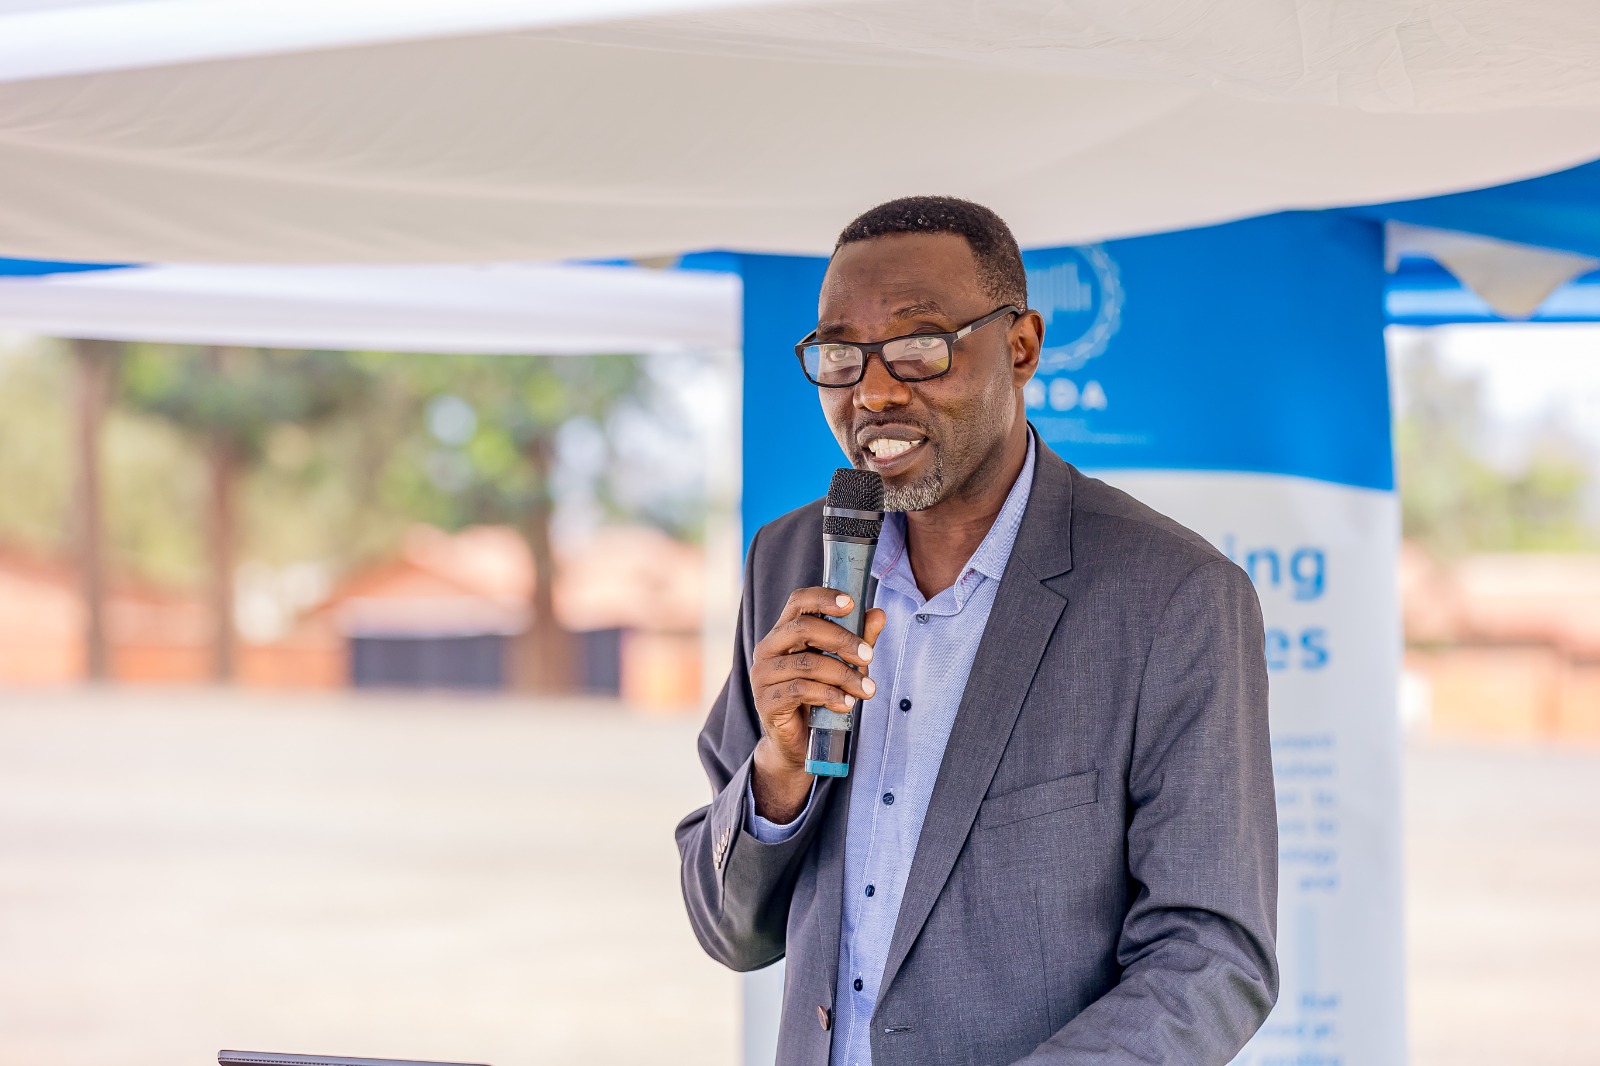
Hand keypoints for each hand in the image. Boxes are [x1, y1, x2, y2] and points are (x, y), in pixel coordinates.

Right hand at [749, 587, 886, 822]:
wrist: (798, 743)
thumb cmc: (819, 697)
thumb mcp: (843, 665)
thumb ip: (857, 639)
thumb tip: (878, 614)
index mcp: (784, 633)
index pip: (798, 601)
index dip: (823, 597)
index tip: (851, 603)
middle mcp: (768, 649)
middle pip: (803, 628)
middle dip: (842, 640)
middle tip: (868, 656)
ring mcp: (763, 675)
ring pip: (807, 663)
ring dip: (843, 675)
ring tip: (866, 689)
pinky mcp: (766, 701)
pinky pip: (800, 690)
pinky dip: (830, 695)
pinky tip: (846, 704)